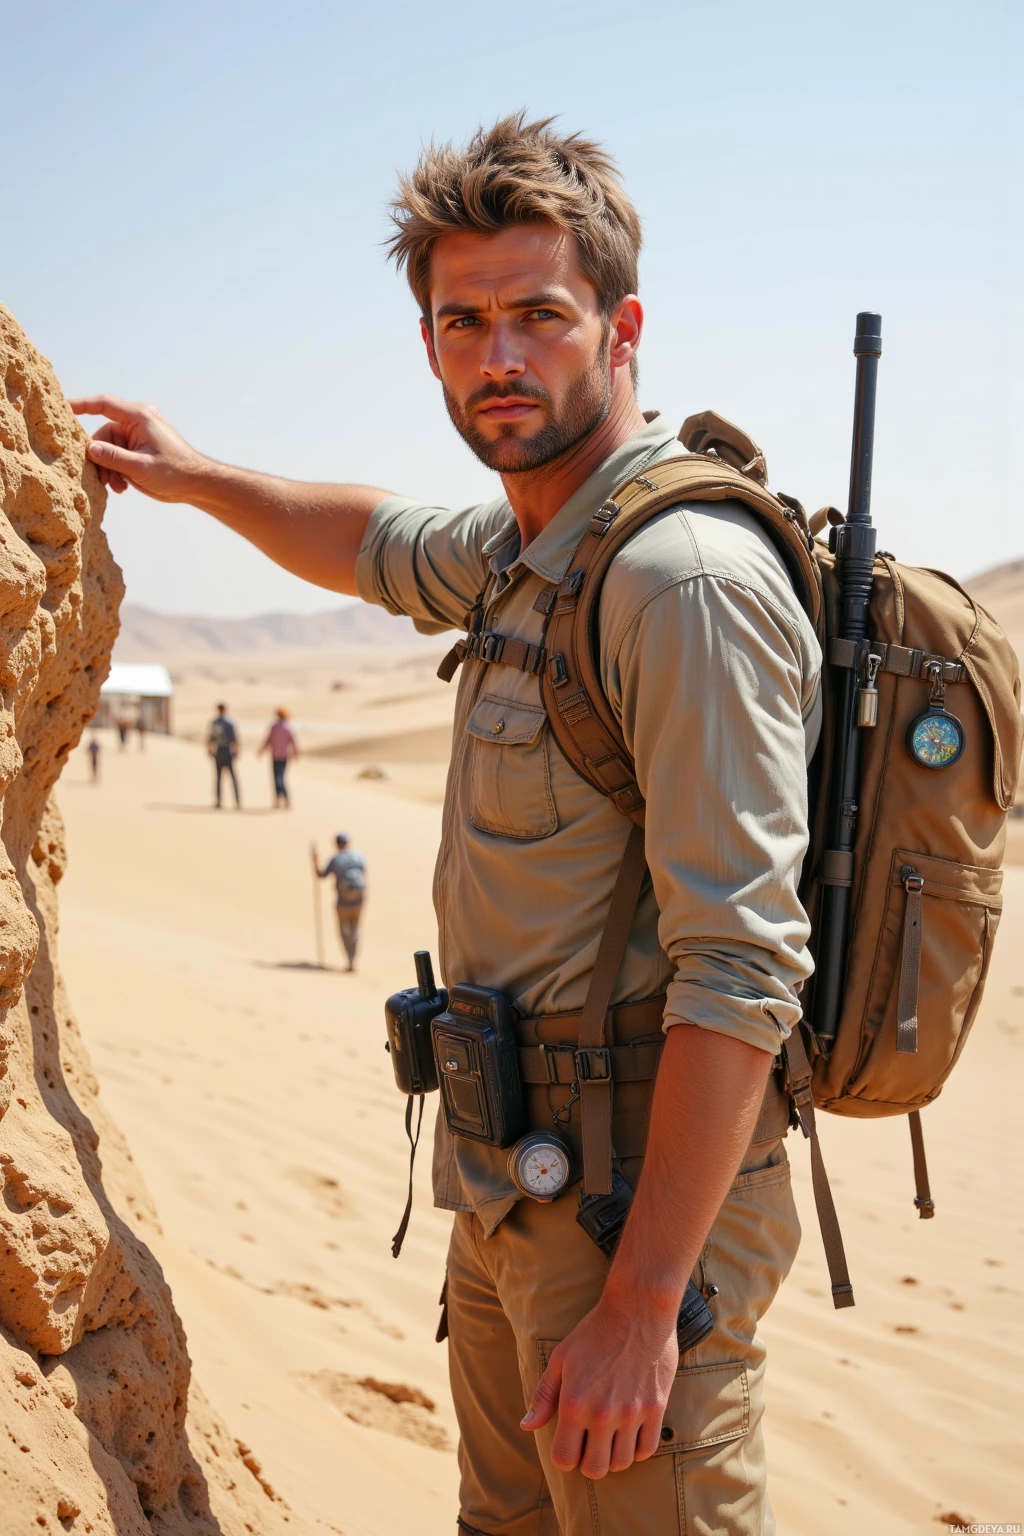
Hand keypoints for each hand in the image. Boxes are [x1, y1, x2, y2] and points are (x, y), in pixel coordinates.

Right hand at [69, 395, 209, 499]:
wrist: (196, 484)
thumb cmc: (176, 472)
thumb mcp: (141, 467)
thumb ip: (114, 458)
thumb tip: (89, 449)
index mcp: (139, 417)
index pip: (103, 404)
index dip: (81, 404)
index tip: (62, 408)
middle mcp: (136, 422)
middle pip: (102, 434)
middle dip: (100, 458)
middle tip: (104, 480)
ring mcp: (136, 436)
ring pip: (107, 449)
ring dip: (108, 469)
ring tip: (117, 487)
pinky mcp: (137, 449)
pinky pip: (116, 456)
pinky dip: (115, 471)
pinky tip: (122, 487)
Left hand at [521, 1294, 677, 1478]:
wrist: (637, 1310)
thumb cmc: (594, 1332)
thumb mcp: (561, 1359)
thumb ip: (544, 1396)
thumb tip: (527, 1426)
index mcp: (574, 1404)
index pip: (565, 1458)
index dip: (565, 1456)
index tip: (570, 1444)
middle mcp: (602, 1414)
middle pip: (595, 1469)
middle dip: (588, 1461)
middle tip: (591, 1444)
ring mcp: (632, 1413)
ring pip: (623, 1463)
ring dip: (614, 1456)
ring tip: (611, 1438)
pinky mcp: (656, 1408)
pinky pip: (648, 1449)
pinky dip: (638, 1448)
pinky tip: (631, 1433)